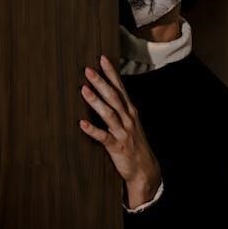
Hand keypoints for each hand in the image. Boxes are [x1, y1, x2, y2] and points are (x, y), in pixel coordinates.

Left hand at [79, 54, 161, 208]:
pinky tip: (82, 124)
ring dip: (96, 101)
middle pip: (113, 97)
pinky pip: (104, 137)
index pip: (120, 87)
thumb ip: (119, 107)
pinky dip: (93, 130)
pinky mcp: (117, 147)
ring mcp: (123, 132)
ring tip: (84, 90)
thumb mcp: (130, 122)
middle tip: (88, 70)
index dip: (111, 72)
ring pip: (109, 114)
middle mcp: (128, 118)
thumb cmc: (134, 143)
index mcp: (130, 110)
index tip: (102, 58)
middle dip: (101, 82)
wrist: (145, 170)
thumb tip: (105, 91)